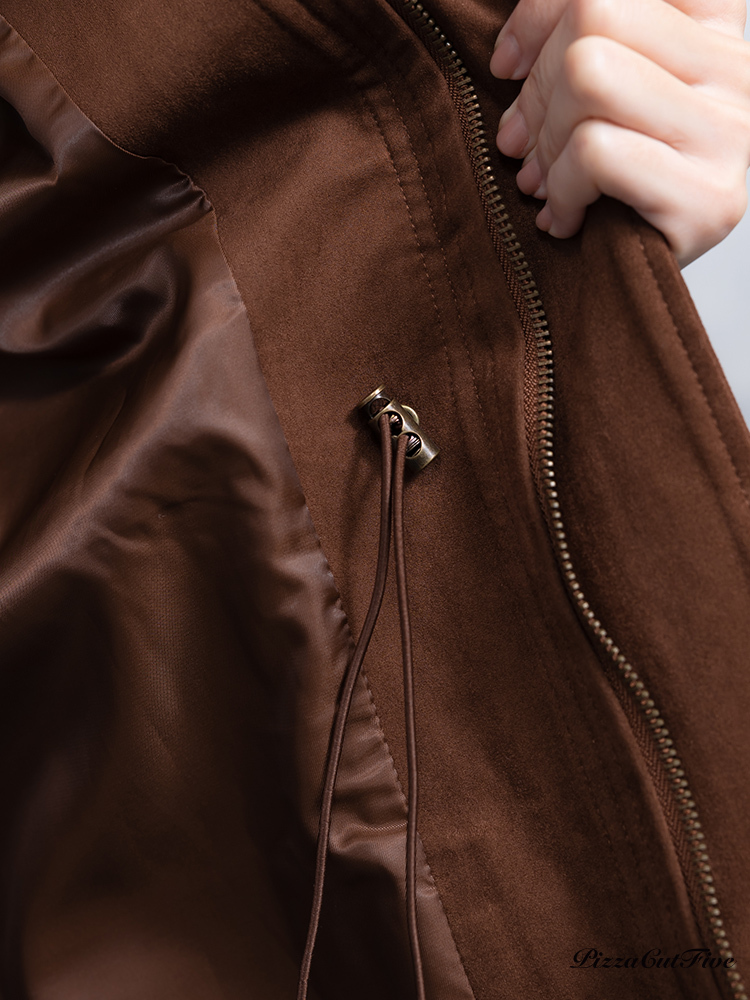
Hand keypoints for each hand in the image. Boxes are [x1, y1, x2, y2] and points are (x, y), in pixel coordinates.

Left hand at [489, 0, 749, 265]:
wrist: (637, 289)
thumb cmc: (606, 187)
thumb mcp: (595, 96)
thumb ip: (578, 43)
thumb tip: (510, 52)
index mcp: (709, 23)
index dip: (542, 8)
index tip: (507, 66)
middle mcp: (735, 65)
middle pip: (594, 13)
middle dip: (532, 88)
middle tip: (516, 144)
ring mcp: (729, 132)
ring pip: (590, 75)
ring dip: (543, 141)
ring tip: (539, 182)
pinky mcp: (708, 198)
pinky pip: (597, 151)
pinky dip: (561, 188)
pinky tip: (563, 217)